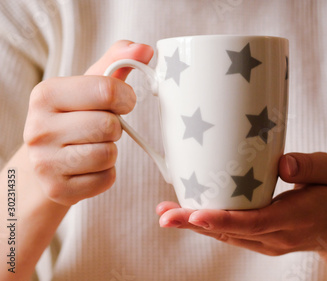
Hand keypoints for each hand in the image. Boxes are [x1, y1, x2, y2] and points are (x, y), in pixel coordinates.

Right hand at [24, 40, 153, 205]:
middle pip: (109, 126)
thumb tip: (144, 49)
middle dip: (115, 127)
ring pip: (108, 154)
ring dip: (111, 151)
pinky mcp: (58, 190)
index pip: (107, 90)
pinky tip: (90, 167)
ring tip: (93, 146)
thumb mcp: (88, 85)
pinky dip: (106, 174)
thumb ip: (116, 62)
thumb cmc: (74, 117)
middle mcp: (38, 128)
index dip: (126, 97)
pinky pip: (106, 179)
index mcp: (45, 94)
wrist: (44, 162)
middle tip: (102, 128)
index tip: (123, 102)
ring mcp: (45, 163)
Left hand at [156, 152, 326, 279]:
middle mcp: (280, 235)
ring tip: (166, 213)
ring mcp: (270, 242)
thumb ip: (309, 167)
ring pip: (229, 236)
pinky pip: (234, 235)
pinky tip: (188, 216)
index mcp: (298, 217)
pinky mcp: (264, 241)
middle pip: (233, 232)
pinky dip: (209, 226)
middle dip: (197, 224)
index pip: (258, 221)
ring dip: (196, 226)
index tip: (198, 215)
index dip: (226, 219)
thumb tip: (282, 164)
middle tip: (166, 215)